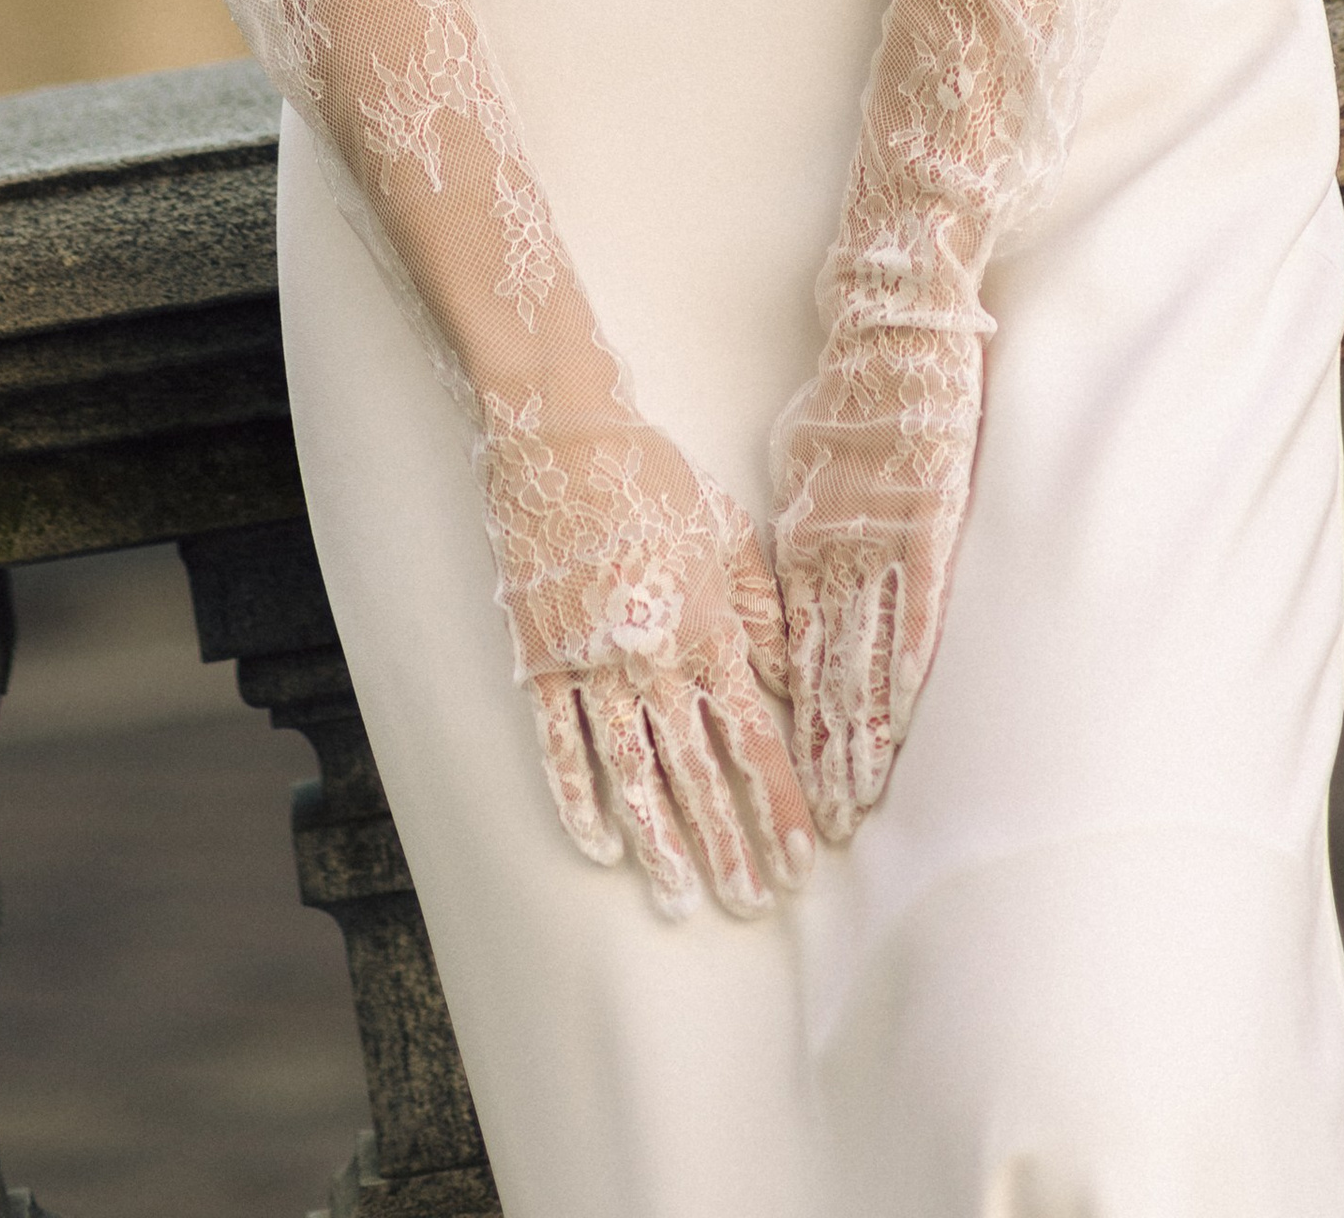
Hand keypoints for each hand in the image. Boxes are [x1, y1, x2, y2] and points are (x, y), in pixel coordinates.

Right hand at [480, 397, 814, 917]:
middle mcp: (653, 658)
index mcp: (706, 625)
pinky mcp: (542, 660)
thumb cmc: (651, 476)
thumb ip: (759, 608)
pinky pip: (561, 747)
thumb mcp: (725, 528)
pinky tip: (602, 849)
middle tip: (752, 904)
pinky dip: (580, 802)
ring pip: (633, 774)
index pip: (753, 736)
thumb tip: (789, 679)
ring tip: (683, 901)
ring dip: (663, 842)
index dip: (779, 802)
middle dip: (729, 844)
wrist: (562, 438)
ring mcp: (592, 664)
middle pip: (698, 770)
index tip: (801, 859)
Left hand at [770, 294, 985, 840]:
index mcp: (806, 542)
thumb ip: (799, 528)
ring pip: (866, 653)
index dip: (794, 726)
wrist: (889, 328)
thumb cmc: (848, 396)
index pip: (796, 656)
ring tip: (853, 798)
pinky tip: (903, 710)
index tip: (788, 786)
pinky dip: (908, 658)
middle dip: (822, 753)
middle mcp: (838, 552)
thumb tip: (790, 581)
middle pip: (825, 673)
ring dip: (861, 730)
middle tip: (815, 827)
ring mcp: (883, 538)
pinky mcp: (928, 517)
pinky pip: (917, 601)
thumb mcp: (800, 465)